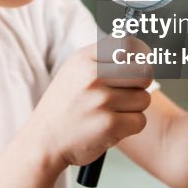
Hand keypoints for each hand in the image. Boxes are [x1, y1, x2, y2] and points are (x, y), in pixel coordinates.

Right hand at [26, 38, 152, 169]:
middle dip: (141, 84)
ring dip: (134, 108)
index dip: (140, 57)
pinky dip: (130, 126)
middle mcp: (93, 76)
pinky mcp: (109, 125)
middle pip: (143, 72)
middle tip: (129, 93)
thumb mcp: (74, 71)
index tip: (138, 66)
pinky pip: (140, 121)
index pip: (128, 46)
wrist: (43, 140)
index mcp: (84, 59)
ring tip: (112, 112)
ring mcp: (101, 100)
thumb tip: (141, 52)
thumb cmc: (64, 106)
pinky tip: (112, 126)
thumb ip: (103, 59)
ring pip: (144, 99)